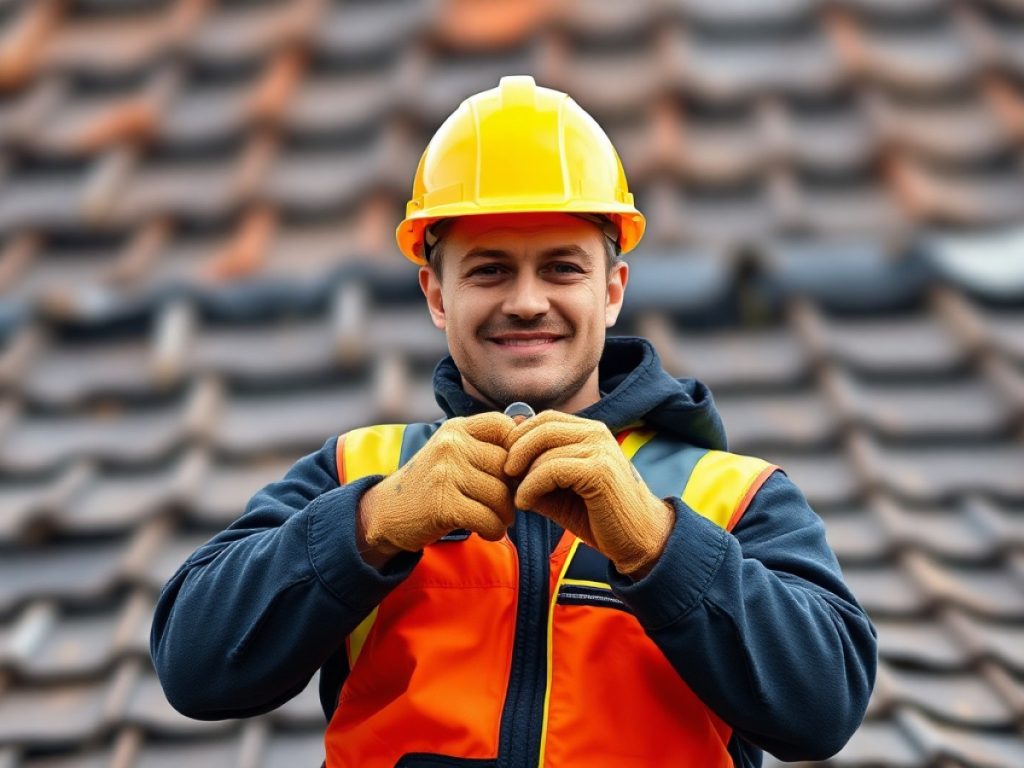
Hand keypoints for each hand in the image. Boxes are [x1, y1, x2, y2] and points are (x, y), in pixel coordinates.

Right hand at [358, 412, 515, 558]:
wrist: (386, 513)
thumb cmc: (430, 485)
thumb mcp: (453, 454)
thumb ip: (484, 443)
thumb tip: (525, 424)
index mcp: (456, 429)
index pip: (504, 426)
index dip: (517, 452)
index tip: (511, 475)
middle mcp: (451, 444)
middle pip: (507, 466)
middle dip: (513, 491)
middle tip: (506, 506)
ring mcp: (445, 472)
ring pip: (501, 495)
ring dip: (505, 516)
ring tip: (496, 521)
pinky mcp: (443, 503)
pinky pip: (488, 518)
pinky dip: (494, 530)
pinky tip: (486, 532)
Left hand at [504, 411, 674, 575]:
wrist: (638, 541)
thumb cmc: (598, 516)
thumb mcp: (558, 491)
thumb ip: (535, 474)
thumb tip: (501, 462)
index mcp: (590, 432)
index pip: (545, 418)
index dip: (519, 437)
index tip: (505, 464)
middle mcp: (597, 433)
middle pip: (542, 425)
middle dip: (515, 449)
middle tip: (504, 475)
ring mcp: (600, 449)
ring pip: (544, 447)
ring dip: (522, 475)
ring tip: (518, 497)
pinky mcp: (600, 470)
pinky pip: (552, 469)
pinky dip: (531, 486)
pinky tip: (525, 504)